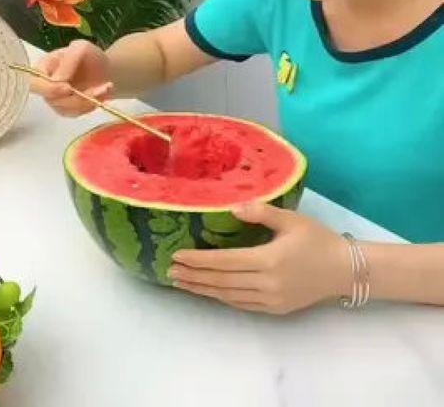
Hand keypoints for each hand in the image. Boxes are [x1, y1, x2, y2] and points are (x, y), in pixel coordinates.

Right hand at [30, 39, 113, 116]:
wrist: (104, 69)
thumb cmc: (89, 56)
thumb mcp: (81, 48)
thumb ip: (68, 60)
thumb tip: (56, 81)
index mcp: (43, 68)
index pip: (35, 83)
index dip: (50, 89)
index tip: (68, 88)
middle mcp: (45, 86)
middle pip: (51, 99)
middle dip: (74, 98)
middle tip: (96, 91)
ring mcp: (56, 100)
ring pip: (66, 109)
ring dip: (88, 100)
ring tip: (105, 87)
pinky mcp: (68, 110)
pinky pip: (76, 113)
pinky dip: (92, 104)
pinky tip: (102, 93)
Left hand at [169, 202, 350, 314]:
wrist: (345, 270)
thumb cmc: (318, 240)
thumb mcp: (291, 220)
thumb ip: (261, 213)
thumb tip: (232, 208)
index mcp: (269, 260)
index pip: (224, 262)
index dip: (199, 261)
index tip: (177, 256)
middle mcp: (266, 284)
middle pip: (221, 282)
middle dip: (194, 277)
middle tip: (170, 272)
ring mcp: (270, 300)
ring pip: (229, 296)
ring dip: (204, 290)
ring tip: (183, 283)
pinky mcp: (276, 309)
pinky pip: (242, 304)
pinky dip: (223, 297)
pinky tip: (211, 291)